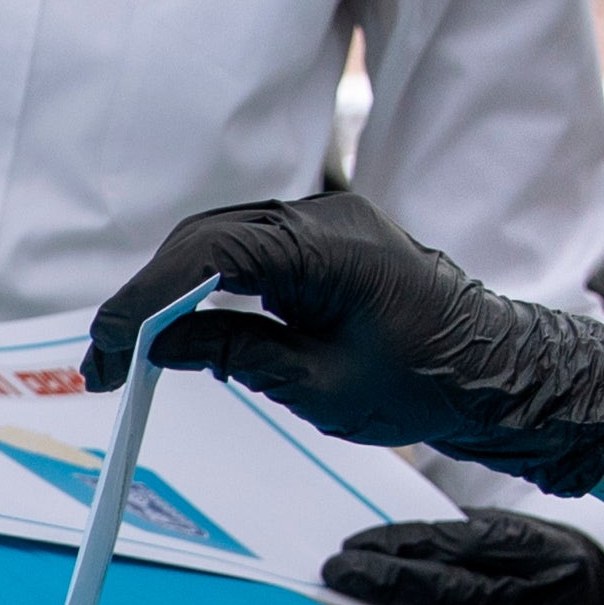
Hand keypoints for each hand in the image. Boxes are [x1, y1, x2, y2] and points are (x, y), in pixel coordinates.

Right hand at [88, 189, 603, 495]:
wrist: (498, 375)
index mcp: (327, 248)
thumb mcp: (319, 386)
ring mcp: (324, 223)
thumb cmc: (426, 384)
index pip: (208, 256)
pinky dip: (207, 286)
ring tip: (133, 353)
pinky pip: (248, 251)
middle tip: (105, 363)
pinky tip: (182, 328)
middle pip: (204, 240)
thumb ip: (235, 353)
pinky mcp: (324, 241)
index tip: (108, 349)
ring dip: (172, 291)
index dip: (145, 300)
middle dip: (147, 299)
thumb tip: (161, 345)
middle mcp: (321, 218)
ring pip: (220, 242)